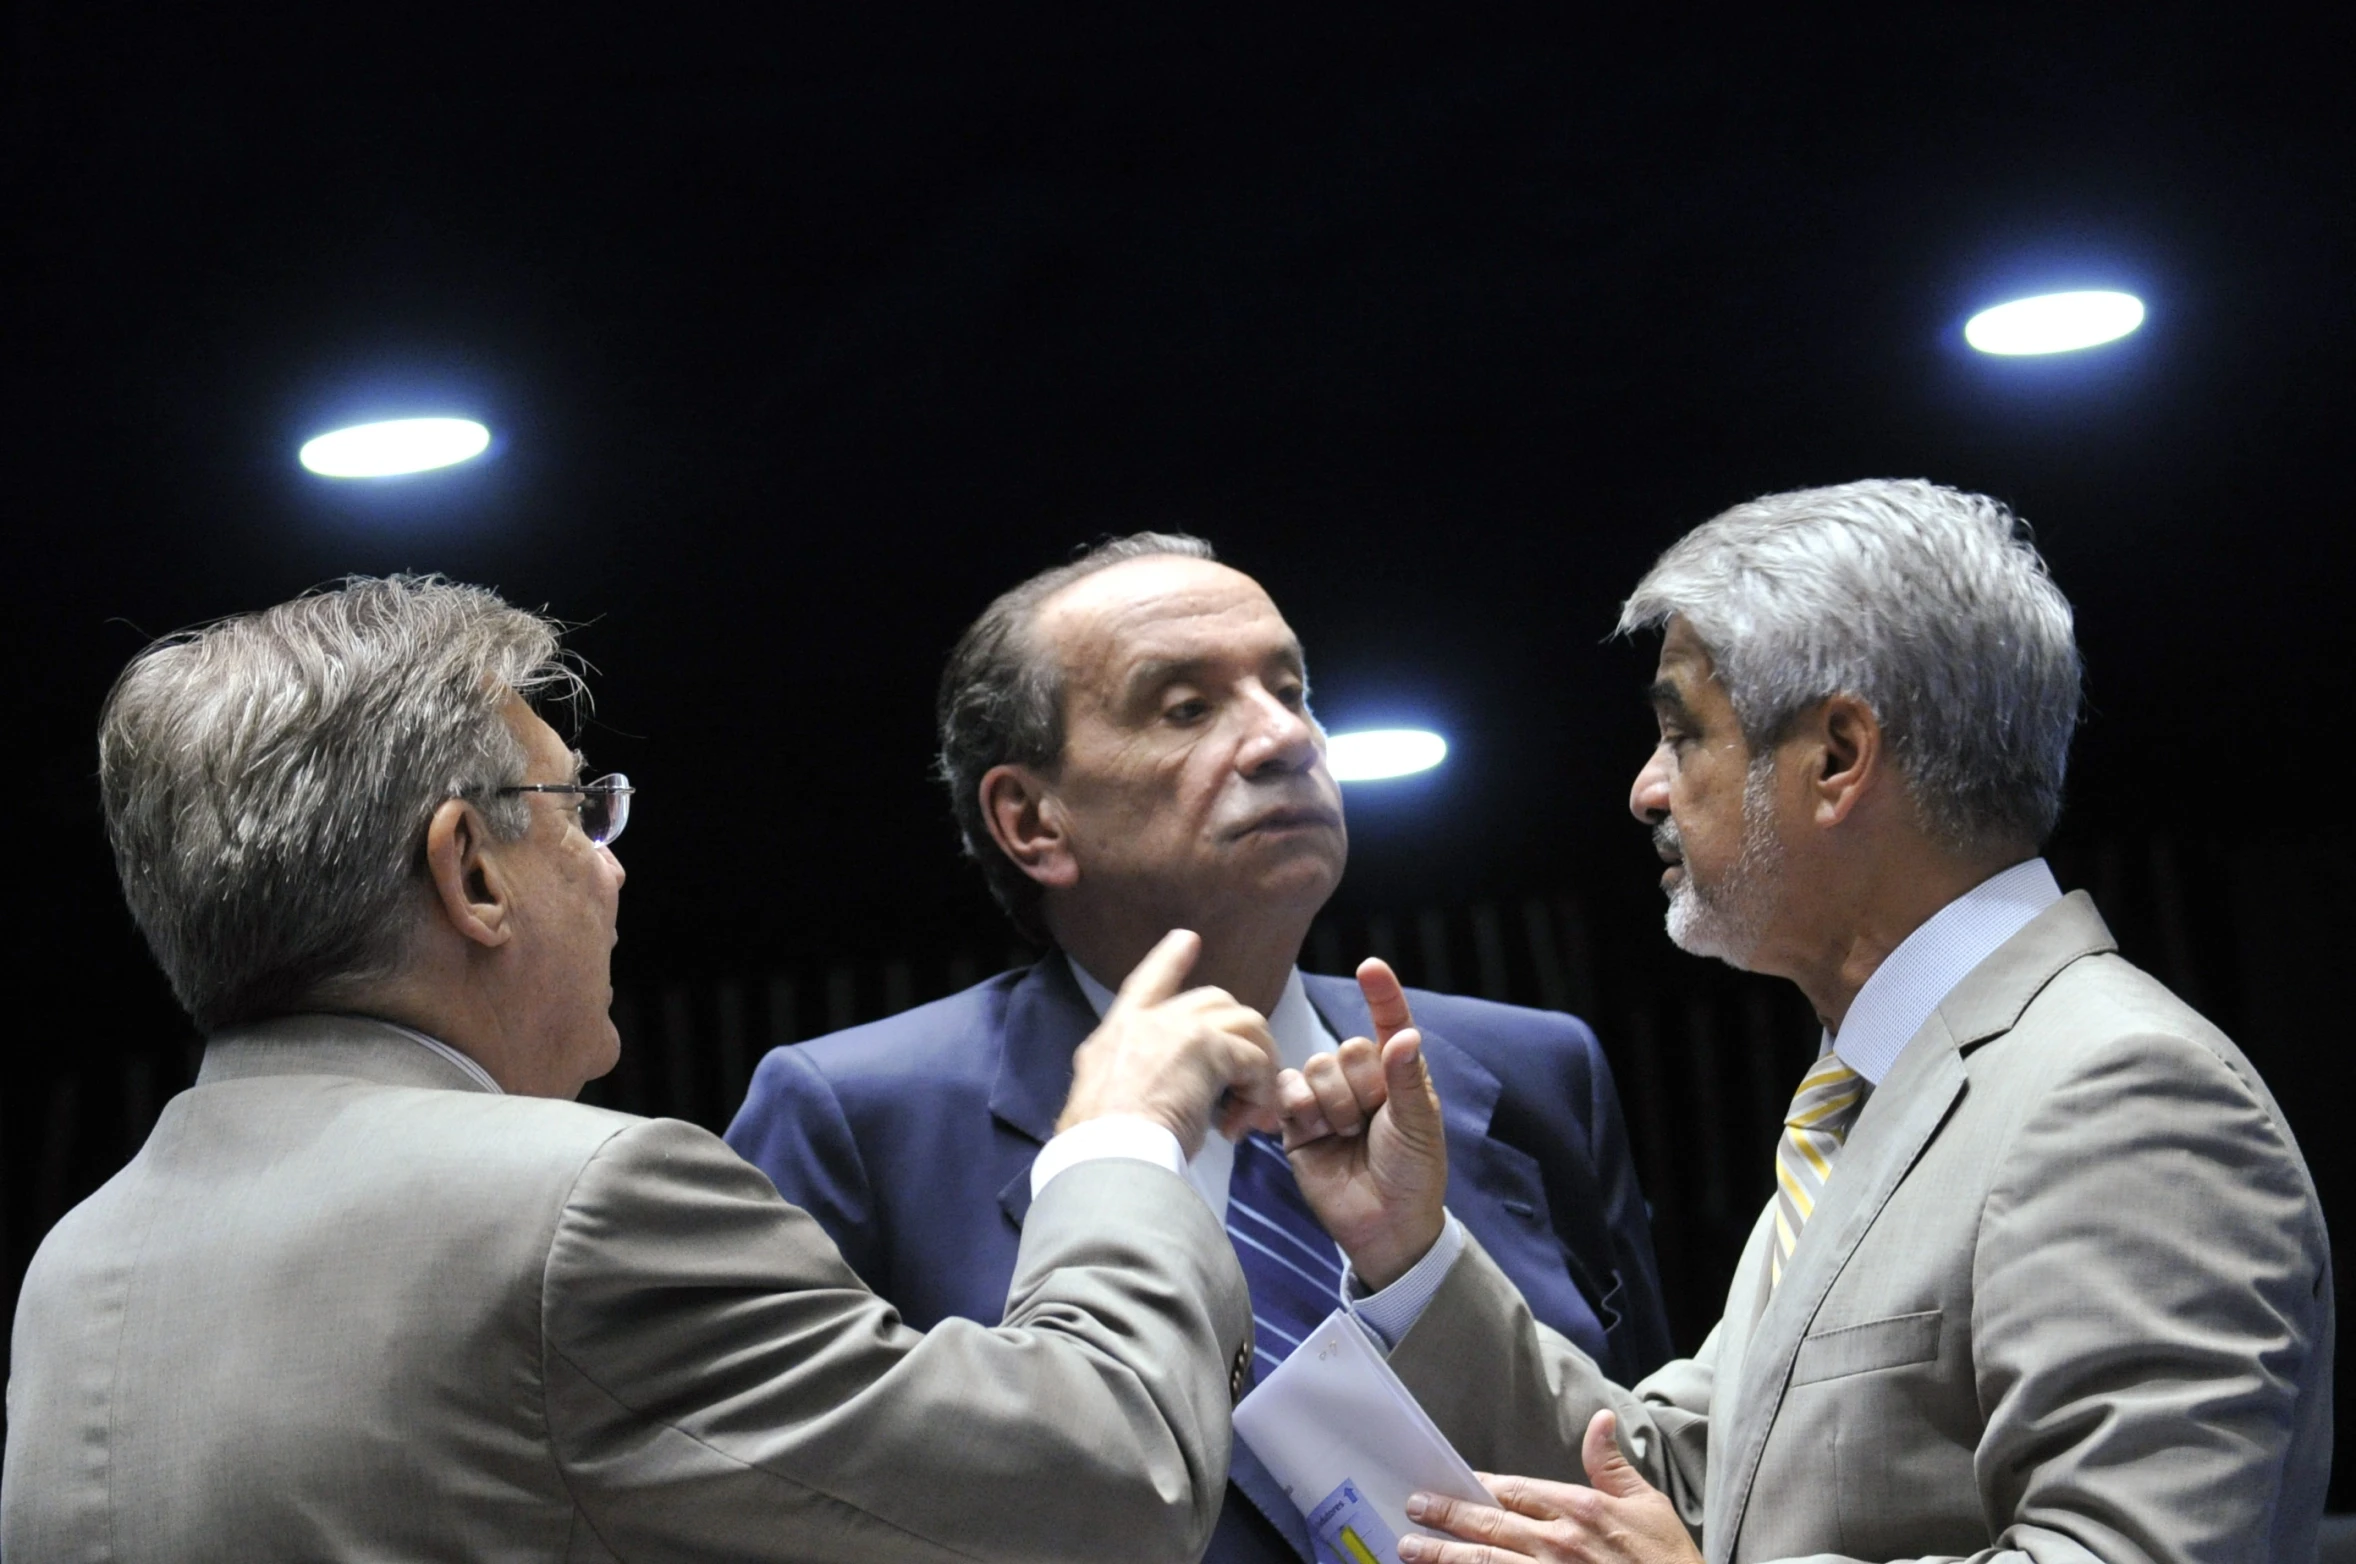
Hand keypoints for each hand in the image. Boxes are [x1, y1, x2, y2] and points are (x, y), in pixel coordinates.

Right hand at [1057, 929, 1282, 1156]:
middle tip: (1248, 1088)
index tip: (1189, 939)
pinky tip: (1245, 1125)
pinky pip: (1255, 1062)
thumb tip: (1154, 1100)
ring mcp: (1179, 1028)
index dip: (1169, 958)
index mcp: (1117, 1032)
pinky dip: (1260, 1094)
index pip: (1147, 981)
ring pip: (1246, 1023)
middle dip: (1241, 1037)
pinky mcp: (1208, 1047)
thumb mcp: (1098, 1101)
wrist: (1107, 1154)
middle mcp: (1148, 1020)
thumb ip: (1128, 1086)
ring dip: (1260, 1066)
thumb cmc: (1100, 1146)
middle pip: (1215, 1000)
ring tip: (1253, 1110)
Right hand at [1275, 957, 1447, 1289]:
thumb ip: (1407, 1079)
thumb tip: (1405, 1035)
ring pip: (1316, 1067)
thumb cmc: (1414, 1173)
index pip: (1390, 1023)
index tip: (1370, 968)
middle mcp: (1362, 1081)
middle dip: (1358, 1085)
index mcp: (1399, 1074)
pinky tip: (1314, 1130)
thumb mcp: (1419, 1125)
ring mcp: (1328, 1100)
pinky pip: (1288, 1091)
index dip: (1381, 995)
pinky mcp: (1298, 1122)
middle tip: (1369, 1122)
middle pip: (1346, 1048)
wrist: (1384, 1225)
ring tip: (1346, 1135)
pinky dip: (1299, 1106)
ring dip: (1332, 1103)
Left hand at [1397, 1411, 1701, 1563]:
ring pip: (1485, 1562)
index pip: (1516, 1490)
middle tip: (1412, 1508)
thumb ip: (1613, 1465)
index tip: (1452, 1481)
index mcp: (1582, 1509)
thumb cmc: (1670, 1563)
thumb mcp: (1650, 1507)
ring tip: (1412, 1548)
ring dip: (1445, 1555)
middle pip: (1490, 1524)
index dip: (1479, 1486)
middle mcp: (1560, 1543)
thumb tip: (1600, 1420)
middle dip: (1447, 1515)